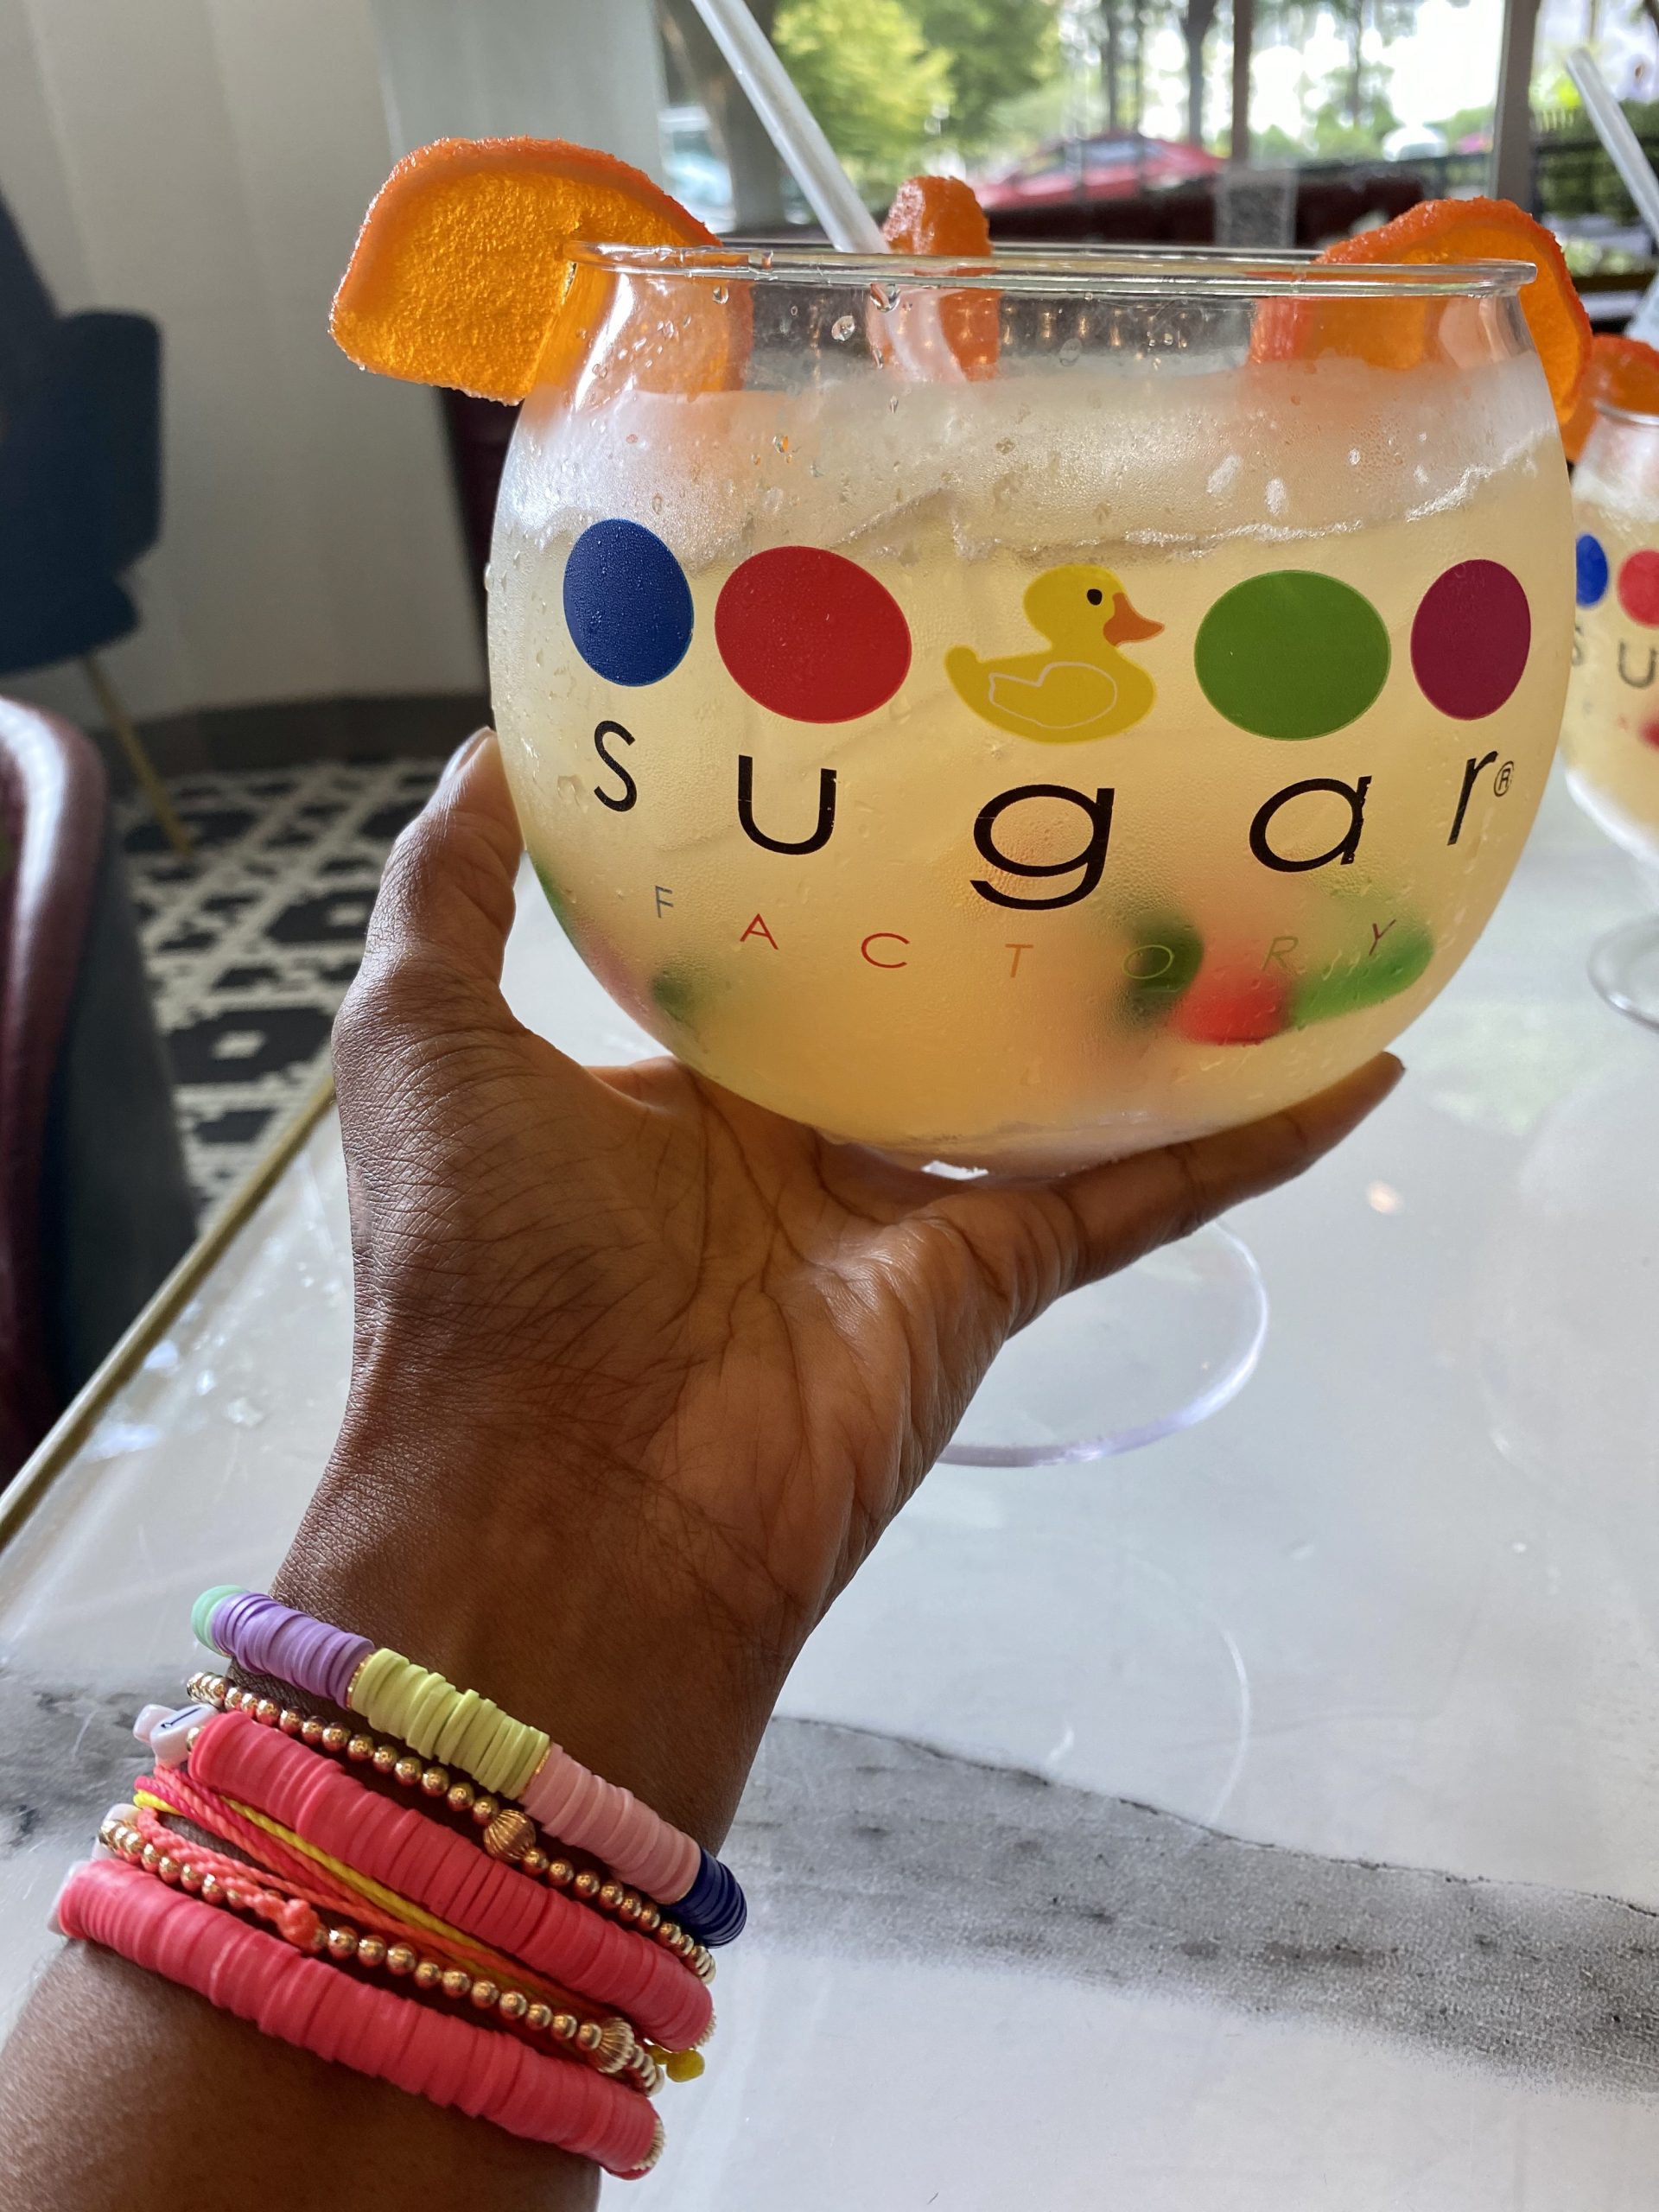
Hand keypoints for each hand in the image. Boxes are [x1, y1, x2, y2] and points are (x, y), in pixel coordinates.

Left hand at [283, 731, 1399, 1842]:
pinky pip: (1142, 1193)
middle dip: (1004, 912)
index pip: (772, 945)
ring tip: (1249, 882)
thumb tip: (501, 748)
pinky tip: (1348, 1062)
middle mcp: (794, 1143)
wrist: (557, 1509)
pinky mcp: (992, 1278)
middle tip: (1100, 764)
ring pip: (1054, 1091)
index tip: (898, 726)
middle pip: (928, 1007)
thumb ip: (451, 893)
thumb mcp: (419, 1039)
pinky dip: (1246, 1141)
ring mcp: (903, 1213)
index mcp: (672, 1087)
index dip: (825, 851)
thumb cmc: (475, 1263)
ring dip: (1149, 1013)